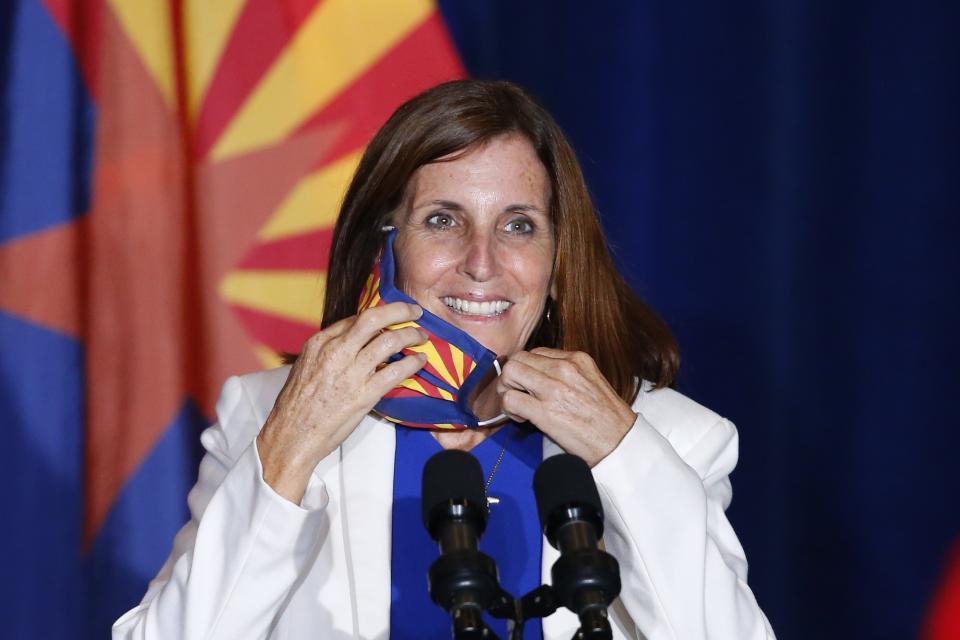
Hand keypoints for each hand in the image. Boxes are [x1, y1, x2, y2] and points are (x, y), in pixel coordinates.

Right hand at [256, 302, 427, 501]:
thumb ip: (329, 351)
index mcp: (319, 342)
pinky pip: (396, 371)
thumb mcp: (306, 366)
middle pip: (374, 318)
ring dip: (411, 336)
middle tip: (415, 312)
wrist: (291, 436)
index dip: (380, 314)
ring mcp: (351, 373)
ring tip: (421, 337)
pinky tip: (420, 362)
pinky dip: (413, 363)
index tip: (393, 315)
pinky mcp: (365, 394)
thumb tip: (353, 342)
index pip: (356, 318)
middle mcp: (335, 352)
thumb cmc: (297, 405)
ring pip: (390, 341)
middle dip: (400, 310)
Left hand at [496, 347, 636, 466]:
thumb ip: (568, 374)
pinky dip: (508, 409)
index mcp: (576, 359)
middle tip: (516, 393)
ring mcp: (553, 388)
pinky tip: (521, 417)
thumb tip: (541, 377)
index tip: (528, 384)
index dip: (526, 368)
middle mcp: (564, 368)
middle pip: (519, 358)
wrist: (620, 442)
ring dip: (506, 390)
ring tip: (517, 406)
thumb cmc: (608, 418)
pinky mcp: (545, 411)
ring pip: (510, 373)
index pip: (536, 352)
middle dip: (511, 376)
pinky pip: (510, 399)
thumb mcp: (591, 381)